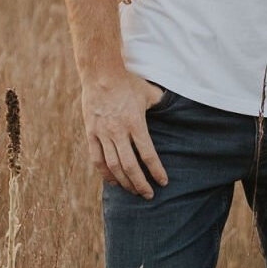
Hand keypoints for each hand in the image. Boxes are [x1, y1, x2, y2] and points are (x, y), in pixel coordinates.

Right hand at [79, 71, 167, 198]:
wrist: (100, 73)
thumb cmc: (128, 82)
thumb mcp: (149, 92)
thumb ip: (161, 104)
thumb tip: (175, 108)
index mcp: (135, 123)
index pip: (148, 154)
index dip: (156, 170)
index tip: (163, 182)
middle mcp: (118, 131)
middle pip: (130, 166)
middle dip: (140, 184)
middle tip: (148, 195)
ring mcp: (103, 133)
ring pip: (113, 165)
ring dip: (124, 182)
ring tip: (133, 191)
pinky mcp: (91, 133)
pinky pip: (97, 159)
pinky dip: (105, 173)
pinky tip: (113, 181)